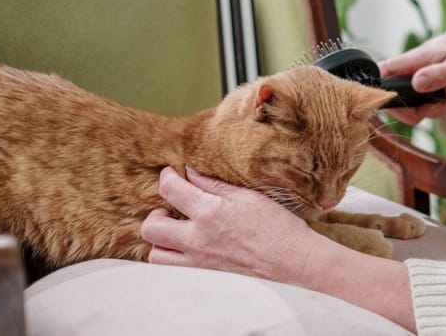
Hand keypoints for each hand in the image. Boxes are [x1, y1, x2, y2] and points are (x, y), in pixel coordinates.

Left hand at [140, 166, 322, 284]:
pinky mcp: (205, 273)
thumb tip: (190, 172)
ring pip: (156, 254)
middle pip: (152, 226)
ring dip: (161, 239)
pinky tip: (189, 244)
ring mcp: (199, 260)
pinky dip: (172, 256)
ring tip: (178, 229)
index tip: (173, 174)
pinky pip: (173, 267)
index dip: (167, 177)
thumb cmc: (278, 227)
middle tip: (174, 206)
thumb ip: (214, 184)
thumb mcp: (248, 196)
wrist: (294, 261)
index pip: (169, 190)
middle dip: (157, 211)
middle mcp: (198, 239)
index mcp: (210, 213)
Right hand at [378, 29, 445, 124]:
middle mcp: (404, 74)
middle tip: (437, 106)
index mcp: (408, 62)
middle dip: (414, 112)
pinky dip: (435, 109)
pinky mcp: (418, 92)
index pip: (380, 75)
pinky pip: (419, 109)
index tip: (402, 104)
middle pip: (391, 101)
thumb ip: (438, 74)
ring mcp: (410, 84)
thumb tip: (417, 83)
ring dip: (429, 112)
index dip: (378, 92)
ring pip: (407, 109)